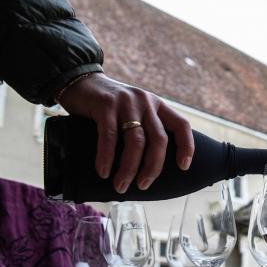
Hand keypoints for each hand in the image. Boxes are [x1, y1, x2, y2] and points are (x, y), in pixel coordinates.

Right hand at [58, 73, 194, 192]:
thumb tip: (149, 167)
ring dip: (129, 168)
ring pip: (136, 142)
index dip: (186, 147)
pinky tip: (104, 173)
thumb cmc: (109, 106)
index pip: (182, 125)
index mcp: (158, 105)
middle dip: (153, 167)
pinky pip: (110, 137)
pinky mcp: (105, 105)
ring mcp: (127, 103)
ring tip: (121, 185)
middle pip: (159, 140)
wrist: (80, 80)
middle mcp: (146, 102)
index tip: (184, 167)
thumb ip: (144, 128)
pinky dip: (107, 157)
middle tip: (143, 185)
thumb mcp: (135, 111)